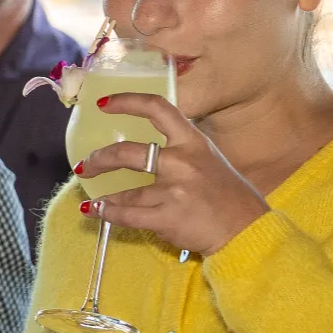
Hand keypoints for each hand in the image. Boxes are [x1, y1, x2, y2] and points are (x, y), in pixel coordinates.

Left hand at [75, 92, 269, 254]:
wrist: (246, 230)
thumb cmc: (228, 196)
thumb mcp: (209, 160)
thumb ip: (180, 151)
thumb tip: (146, 149)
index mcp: (193, 141)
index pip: (158, 108)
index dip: (126, 101)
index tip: (103, 103)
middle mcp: (182, 161)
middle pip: (128, 153)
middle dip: (100, 159)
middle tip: (86, 164)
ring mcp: (174, 190)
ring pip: (126, 192)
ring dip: (103, 195)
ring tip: (90, 198)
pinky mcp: (167, 217)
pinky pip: (128, 215)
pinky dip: (108, 213)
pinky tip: (96, 211)